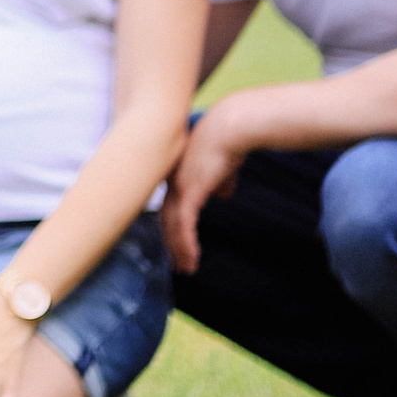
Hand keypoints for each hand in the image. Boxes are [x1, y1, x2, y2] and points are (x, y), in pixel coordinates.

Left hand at [162, 97, 255, 273]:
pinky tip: (191, 258)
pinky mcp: (189, 191)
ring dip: (179, 249)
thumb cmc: (228, 142)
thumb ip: (219, 182)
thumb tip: (222, 195)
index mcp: (175, 174)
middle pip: (166, 219)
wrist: (230, 127)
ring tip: (186, 268)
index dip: (172, 226)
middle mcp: (171, 181)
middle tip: (177, 263)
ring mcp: (177, 186)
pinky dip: (186, 243)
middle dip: (171, 243)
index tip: (176, 243)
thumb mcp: (221, 166)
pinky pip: (184, 225)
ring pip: (172, 226)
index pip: (169, 206)